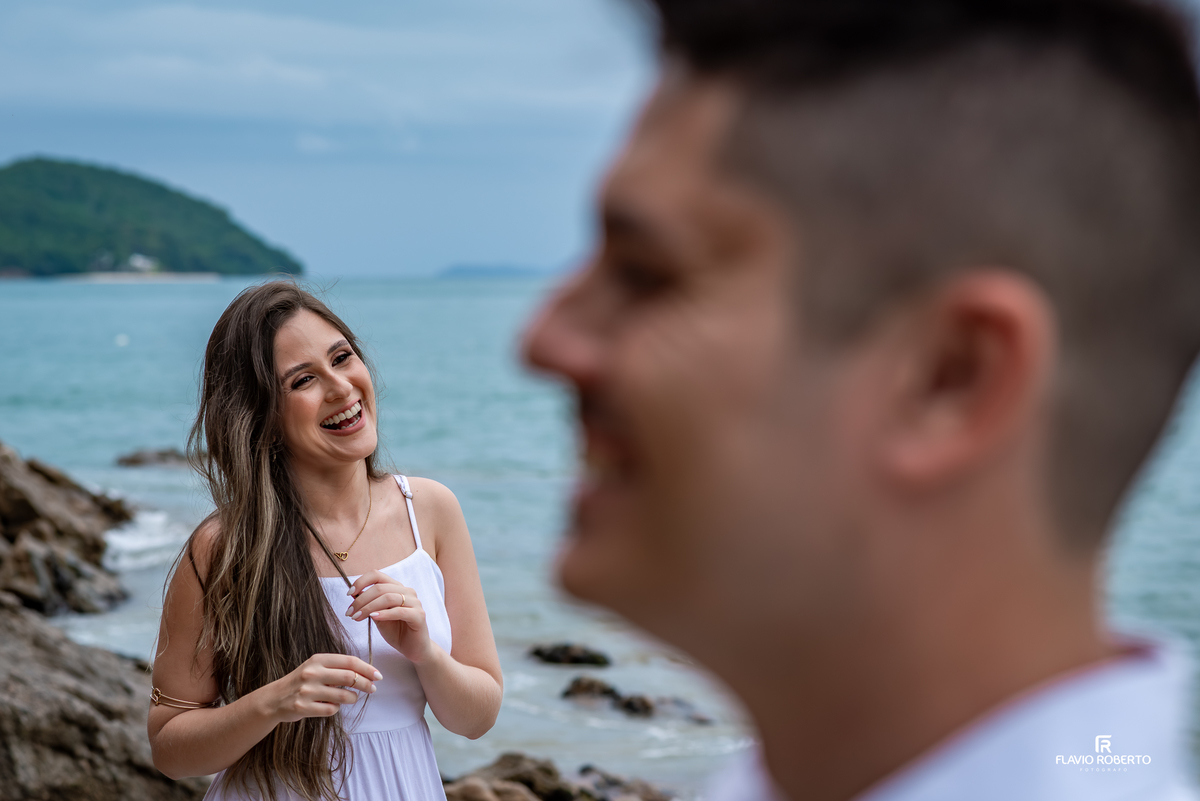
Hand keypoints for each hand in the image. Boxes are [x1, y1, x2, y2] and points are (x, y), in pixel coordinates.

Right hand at [264, 653, 379, 723]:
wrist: (274, 699)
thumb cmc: (302, 681)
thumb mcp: (316, 667)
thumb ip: (337, 667)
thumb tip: (366, 673)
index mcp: (318, 659)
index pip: (350, 661)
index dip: (367, 669)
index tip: (378, 675)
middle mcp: (312, 673)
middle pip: (349, 677)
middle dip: (365, 684)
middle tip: (372, 689)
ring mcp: (307, 690)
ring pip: (343, 696)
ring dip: (352, 698)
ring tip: (352, 698)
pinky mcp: (303, 707)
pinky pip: (331, 710)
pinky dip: (336, 709)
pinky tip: (332, 706)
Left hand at [346, 570, 433, 662]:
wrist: (413, 649)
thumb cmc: (396, 631)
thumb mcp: (377, 616)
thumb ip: (369, 604)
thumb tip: (353, 594)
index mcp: (397, 588)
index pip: (377, 575)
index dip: (361, 582)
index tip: (349, 594)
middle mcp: (407, 592)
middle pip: (380, 587)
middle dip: (361, 600)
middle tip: (350, 612)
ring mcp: (415, 603)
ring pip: (388, 598)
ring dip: (369, 607)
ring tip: (357, 617)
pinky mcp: (419, 615)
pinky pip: (399, 611)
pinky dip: (384, 613)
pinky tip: (373, 618)